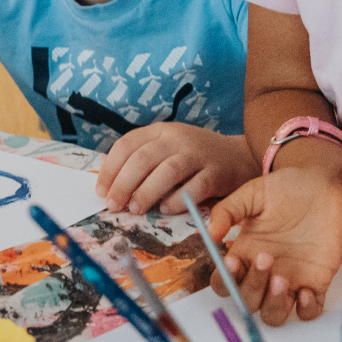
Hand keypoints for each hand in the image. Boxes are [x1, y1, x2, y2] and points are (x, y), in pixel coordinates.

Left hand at [98, 123, 255, 215]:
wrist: (240, 156)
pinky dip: (177, 200)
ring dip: (146, 192)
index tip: (101, 192)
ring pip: (167, 171)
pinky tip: (166, 209)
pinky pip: (194, 188)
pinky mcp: (217, 173)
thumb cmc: (196, 158)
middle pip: (143, 158)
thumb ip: (142, 160)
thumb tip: (108, 183)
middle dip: (123, 184)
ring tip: (135, 209)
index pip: (127, 144)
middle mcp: (178, 139)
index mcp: (161, 131)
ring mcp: (198, 154)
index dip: (110, 169)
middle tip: (114, 205)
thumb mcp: (167, 149)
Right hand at [206, 160, 341, 325]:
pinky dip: (306, 310)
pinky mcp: (316, 283)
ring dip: (274, 304)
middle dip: (252, 287)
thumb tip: (209, 234)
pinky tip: (306, 291)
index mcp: (246, 254)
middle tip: (266, 258)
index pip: (225, 282)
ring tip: (282, 279)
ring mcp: (290, 280)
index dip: (225, 280)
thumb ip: (228, 210)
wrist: (324, 183)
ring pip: (273, 314)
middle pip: (247, 301)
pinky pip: (309, 312)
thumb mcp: (253, 193)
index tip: (233, 262)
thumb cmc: (288, 187)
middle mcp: (265, 272)